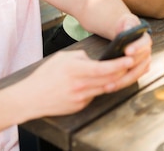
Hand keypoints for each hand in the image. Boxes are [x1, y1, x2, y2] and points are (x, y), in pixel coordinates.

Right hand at [15, 45, 149, 121]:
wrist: (31, 98)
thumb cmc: (45, 75)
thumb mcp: (63, 58)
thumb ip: (82, 57)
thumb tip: (96, 59)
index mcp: (76, 69)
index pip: (104, 68)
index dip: (119, 64)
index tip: (129, 60)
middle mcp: (80, 84)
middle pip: (109, 79)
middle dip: (123, 72)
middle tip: (132, 65)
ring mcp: (80, 97)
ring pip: (104, 88)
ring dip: (115, 80)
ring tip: (123, 73)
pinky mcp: (79, 106)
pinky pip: (94, 96)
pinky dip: (100, 89)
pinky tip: (103, 83)